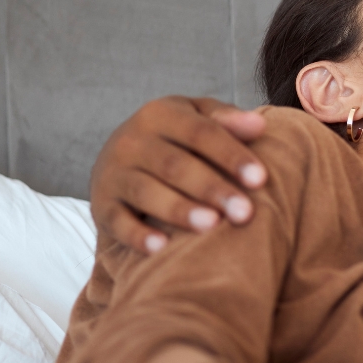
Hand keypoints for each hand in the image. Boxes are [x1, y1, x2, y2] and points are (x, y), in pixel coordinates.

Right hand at [90, 96, 269, 253]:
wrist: (118, 157)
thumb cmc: (175, 138)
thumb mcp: (197, 117)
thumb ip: (227, 120)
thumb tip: (259, 125)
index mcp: (160, 113)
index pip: (201, 133)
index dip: (231, 155)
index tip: (261, 179)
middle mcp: (132, 140)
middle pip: (175, 165)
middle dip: (212, 188)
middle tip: (244, 212)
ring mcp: (113, 173)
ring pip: (147, 192)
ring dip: (180, 210)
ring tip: (212, 226)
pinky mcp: (102, 205)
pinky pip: (118, 222)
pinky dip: (137, 235)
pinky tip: (161, 248)